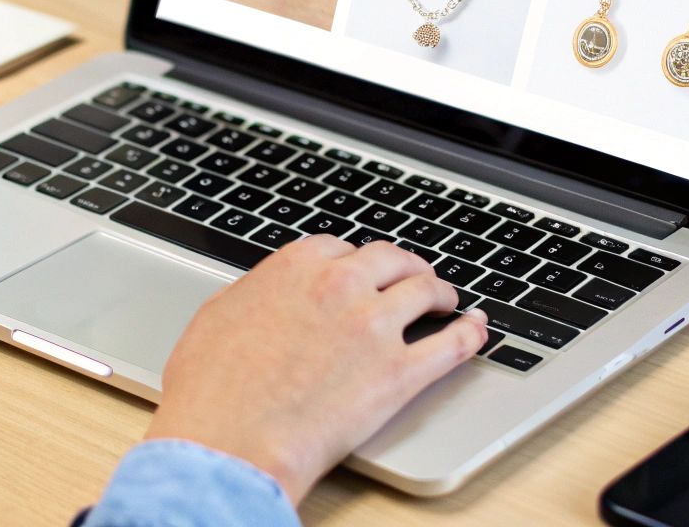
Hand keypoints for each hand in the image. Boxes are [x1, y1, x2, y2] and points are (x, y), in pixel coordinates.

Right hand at [145, 237, 488, 502]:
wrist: (231, 440)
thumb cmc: (212, 389)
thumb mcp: (218, 316)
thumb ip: (255, 295)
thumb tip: (266, 295)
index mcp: (296, 266)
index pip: (341, 249)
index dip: (354, 263)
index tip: (360, 274)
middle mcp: (341, 285)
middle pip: (391, 260)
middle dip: (404, 267)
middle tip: (411, 278)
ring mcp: (375, 326)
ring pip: (426, 290)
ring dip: (440, 291)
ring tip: (444, 300)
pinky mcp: (400, 374)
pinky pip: (452, 344)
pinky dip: (470, 332)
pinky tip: (476, 328)